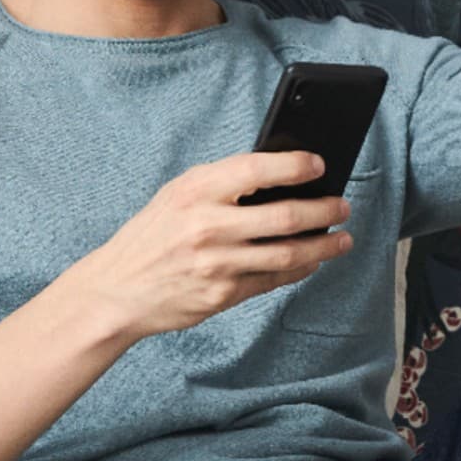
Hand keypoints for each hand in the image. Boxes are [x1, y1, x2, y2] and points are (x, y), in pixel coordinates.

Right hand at [78, 150, 355, 341]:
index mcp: (195, 191)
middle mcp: (207, 226)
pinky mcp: (222, 295)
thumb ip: (223, 183)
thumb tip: (282, 176)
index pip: (256, 170)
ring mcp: (216, 264)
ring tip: (342, 238)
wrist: (117, 290)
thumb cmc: (153, 234)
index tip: (319, 165)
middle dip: (323, 210)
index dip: (294, 165)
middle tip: (343, 206)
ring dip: (323, 246)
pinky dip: (299, 269)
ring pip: (287, 253)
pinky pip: (273, 280)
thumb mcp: (178, 194)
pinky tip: (313, 260)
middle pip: (284, 215)